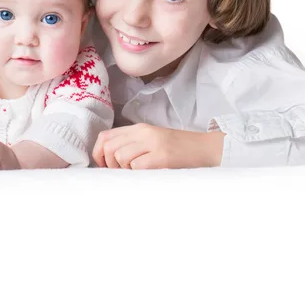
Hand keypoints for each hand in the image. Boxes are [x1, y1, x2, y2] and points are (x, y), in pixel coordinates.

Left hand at [92, 123, 223, 168]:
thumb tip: (107, 162)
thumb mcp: (151, 142)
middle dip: (110, 165)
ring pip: (121, 157)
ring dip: (125, 171)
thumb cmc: (177, 150)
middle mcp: (144, 133)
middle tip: (122, 173)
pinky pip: (137, 166)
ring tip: (138, 174)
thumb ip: (131, 146)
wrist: (206, 150)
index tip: (104, 167)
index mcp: (139, 129)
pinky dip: (137, 174)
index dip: (98, 154)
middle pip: (109, 147)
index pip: (105, 137)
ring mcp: (153, 143)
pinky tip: (148, 175)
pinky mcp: (163, 156)